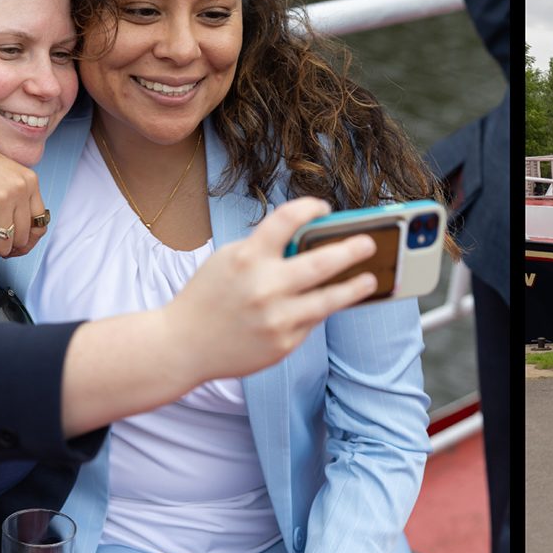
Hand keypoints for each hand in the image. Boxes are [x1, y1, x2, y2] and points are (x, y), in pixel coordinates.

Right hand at [0, 129, 51, 255]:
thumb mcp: (3, 176)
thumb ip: (17, 201)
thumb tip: (21, 244)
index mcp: (29, 181)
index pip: (40, 224)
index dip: (26, 240)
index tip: (12, 245)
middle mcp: (19, 188)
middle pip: (22, 238)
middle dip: (3, 244)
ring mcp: (0, 197)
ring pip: (2, 244)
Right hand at [168, 197, 378, 381]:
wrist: (182, 345)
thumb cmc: (209, 297)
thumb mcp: (228, 260)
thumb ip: (264, 249)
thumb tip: (310, 240)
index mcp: (247, 258)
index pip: (287, 219)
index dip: (311, 207)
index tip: (325, 208)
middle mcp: (265, 287)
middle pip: (323, 262)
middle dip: (352, 249)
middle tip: (370, 242)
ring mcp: (276, 318)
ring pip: (330, 299)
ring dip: (356, 286)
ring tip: (370, 279)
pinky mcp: (283, 343)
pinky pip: (313, 321)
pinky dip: (322, 310)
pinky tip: (332, 302)